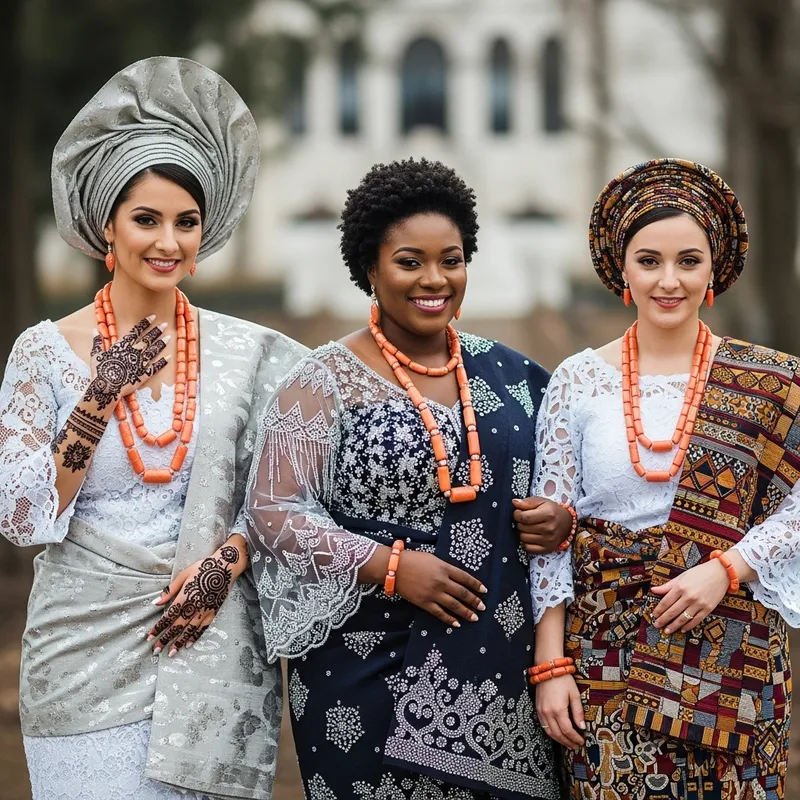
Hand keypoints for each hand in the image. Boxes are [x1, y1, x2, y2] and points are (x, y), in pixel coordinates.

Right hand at [86, 316, 168, 408]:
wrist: (106, 388)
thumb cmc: (99, 372)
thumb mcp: (96, 355)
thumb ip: (97, 342)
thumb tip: (94, 330)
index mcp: (123, 345)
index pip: (136, 331)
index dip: (145, 323)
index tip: (153, 317)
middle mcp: (134, 352)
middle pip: (148, 339)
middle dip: (157, 331)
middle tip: (165, 324)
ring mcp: (140, 363)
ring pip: (154, 351)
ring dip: (162, 343)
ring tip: (170, 336)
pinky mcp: (144, 374)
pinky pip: (156, 367)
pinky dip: (163, 361)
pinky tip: (169, 357)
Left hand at [148, 538, 247, 655]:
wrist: (225, 567)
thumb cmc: (202, 568)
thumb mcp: (183, 575)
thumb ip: (170, 590)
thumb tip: (155, 602)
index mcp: (185, 597)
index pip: (168, 616)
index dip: (158, 627)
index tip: (149, 637)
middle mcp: (194, 606)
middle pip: (177, 626)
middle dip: (165, 639)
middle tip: (156, 650)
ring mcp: (205, 610)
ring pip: (189, 630)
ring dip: (179, 642)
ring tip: (171, 653)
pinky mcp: (213, 611)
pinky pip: (203, 627)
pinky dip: (195, 636)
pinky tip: (188, 644)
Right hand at [394, 550, 487, 626]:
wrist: (394, 568)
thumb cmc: (413, 559)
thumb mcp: (433, 559)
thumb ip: (445, 568)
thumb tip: (457, 578)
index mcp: (444, 568)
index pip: (465, 578)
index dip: (476, 585)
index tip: (484, 591)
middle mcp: (441, 581)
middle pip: (462, 593)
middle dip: (474, 601)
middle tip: (483, 607)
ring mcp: (433, 593)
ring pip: (454, 605)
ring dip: (466, 612)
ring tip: (475, 617)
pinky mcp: (424, 603)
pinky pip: (440, 613)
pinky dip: (449, 619)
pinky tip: (457, 624)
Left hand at [514, 497, 571, 553]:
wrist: (567, 523)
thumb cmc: (552, 511)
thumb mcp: (542, 502)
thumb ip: (527, 502)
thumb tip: (514, 502)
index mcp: (548, 514)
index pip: (524, 517)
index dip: (517, 514)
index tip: (518, 513)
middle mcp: (549, 529)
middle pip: (522, 527)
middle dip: (520, 522)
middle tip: (525, 519)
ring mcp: (548, 540)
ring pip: (523, 538)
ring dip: (523, 532)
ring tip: (528, 527)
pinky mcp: (547, 549)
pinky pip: (528, 548)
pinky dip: (526, 542)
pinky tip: (531, 535)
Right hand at [536, 673, 584, 749]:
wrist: (548, 668)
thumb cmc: (563, 679)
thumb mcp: (574, 694)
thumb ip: (578, 712)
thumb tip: (582, 727)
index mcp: (558, 709)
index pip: (567, 730)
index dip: (575, 738)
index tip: (582, 741)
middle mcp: (547, 712)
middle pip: (558, 734)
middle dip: (567, 742)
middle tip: (575, 746)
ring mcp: (541, 711)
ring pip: (549, 732)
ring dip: (559, 740)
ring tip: (567, 743)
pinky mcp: (537, 708)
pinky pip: (543, 725)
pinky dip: (551, 732)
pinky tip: (557, 734)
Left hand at [651, 559, 729, 634]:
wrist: (720, 573)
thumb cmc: (699, 573)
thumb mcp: (681, 577)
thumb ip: (667, 586)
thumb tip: (653, 590)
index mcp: (680, 587)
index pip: (666, 602)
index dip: (659, 610)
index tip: (654, 615)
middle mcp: (689, 597)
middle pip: (672, 611)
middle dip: (663, 620)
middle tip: (657, 625)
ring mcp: (699, 604)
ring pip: (683, 618)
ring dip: (674, 626)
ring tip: (667, 631)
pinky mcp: (708, 609)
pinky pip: (696, 620)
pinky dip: (688, 626)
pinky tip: (682, 629)